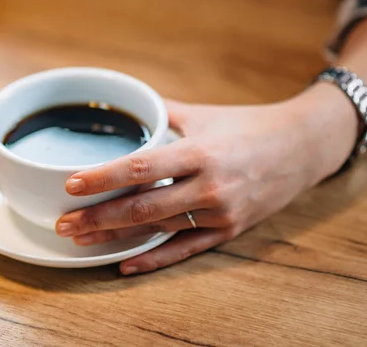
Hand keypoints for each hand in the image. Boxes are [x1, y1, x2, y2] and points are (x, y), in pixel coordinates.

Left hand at [56, 84, 357, 273]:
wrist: (303, 147)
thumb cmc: (249, 126)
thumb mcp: (204, 114)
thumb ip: (162, 110)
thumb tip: (125, 102)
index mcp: (200, 152)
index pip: (142, 167)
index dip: (104, 178)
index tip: (71, 185)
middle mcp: (209, 186)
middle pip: (143, 207)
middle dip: (98, 217)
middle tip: (63, 222)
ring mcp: (220, 213)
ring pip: (158, 230)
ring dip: (115, 237)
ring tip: (81, 238)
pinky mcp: (228, 232)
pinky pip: (185, 250)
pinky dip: (154, 259)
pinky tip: (125, 264)